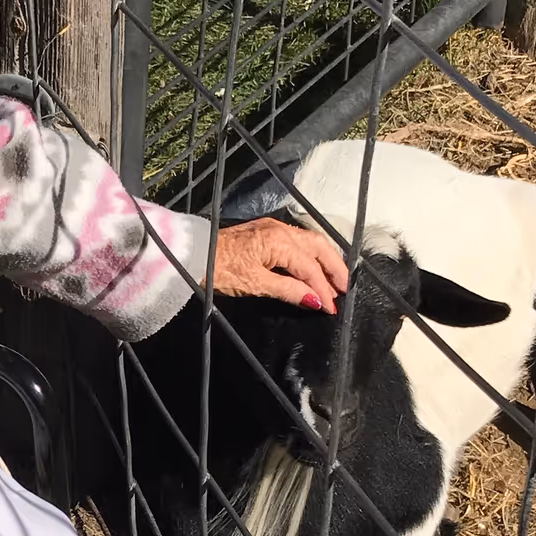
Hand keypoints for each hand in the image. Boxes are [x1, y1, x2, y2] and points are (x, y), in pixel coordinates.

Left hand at [211, 219, 348, 310]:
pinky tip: (313, 267)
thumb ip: (288, 291)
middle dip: (334, 268)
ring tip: (333, 280)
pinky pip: (297, 241)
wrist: (191, 254)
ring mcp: (272, 228)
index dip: (323, 289)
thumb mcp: (255, 284)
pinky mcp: (264, 232)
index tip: (331, 308)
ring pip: (309, 241)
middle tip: (344, 289)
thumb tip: (315, 301)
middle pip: (318, 247)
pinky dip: (310, 255)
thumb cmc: (219, 270)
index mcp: (279, 241)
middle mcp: (280, 229)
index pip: (310, 267)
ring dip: (324, 260)